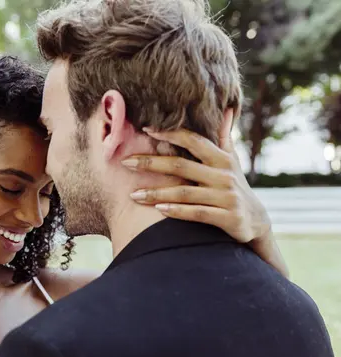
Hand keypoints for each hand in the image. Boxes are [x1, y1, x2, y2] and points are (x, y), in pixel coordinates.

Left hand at [122, 109, 270, 242]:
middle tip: (125, 163)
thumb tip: (227, 108)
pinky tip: (158, 209)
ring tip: (133, 194)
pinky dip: (177, 211)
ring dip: (156, 193)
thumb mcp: (232, 161)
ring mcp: (226, 197)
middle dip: (151, 163)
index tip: (146, 129)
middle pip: (181, 165)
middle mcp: (224, 174)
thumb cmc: (235, 187)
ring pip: (185, 192)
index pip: (193, 140)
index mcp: (222, 158)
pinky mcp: (228, 218)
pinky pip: (197, 213)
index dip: (170, 133)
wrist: (256, 222)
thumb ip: (224, 137)